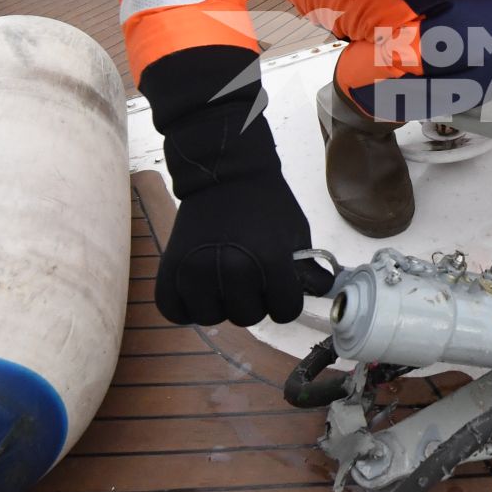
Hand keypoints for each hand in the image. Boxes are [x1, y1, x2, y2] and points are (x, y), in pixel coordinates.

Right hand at [140, 46, 335, 325]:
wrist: (226, 173)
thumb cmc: (266, 202)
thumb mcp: (296, 232)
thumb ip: (306, 269)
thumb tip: (322, 292)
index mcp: (269, 262)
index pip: (285, 311)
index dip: (286, 300)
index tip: (280, 285)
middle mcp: (231, 271)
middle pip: (248, 317)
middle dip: (254, 302)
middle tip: (250, 278)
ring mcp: (195, 272)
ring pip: (211, 317)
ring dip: (220, 305)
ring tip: (224, 282)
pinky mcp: (169, 269)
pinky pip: (175, 311)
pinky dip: (187, 307)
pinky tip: (199, 291)